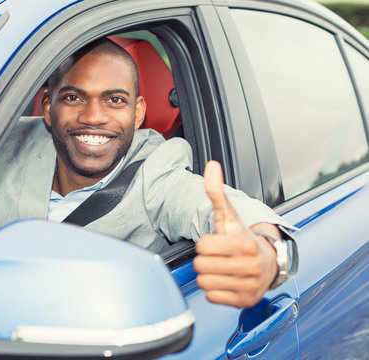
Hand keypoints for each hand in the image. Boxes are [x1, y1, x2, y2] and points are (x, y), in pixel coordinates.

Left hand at [193, 161, 278, 307]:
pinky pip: (212, 297)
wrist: (267, 262)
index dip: (204, 244)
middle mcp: (250, 266)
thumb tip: (212, 166)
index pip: (202, 247)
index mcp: (245, 244)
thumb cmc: (241, 238)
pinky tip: (225, 281)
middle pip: (201, 266)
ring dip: (208, 275)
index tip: (215, 243)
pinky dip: (214, 290)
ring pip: (204, 283)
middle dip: (205, 260)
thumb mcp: (229, 215)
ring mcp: (249, 286)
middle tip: (218, 257)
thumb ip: (216, 192)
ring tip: (221, 268)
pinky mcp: (245, 301)